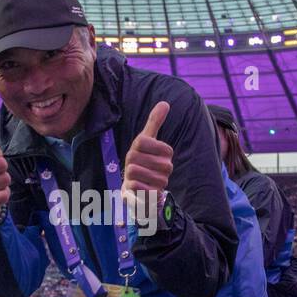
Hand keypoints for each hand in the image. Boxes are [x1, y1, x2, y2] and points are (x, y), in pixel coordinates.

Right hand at [123, 101, 172, 215]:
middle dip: (165, 171)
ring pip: (160, 179)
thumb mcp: (149, 140)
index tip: (163, 155)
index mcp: (138, 144)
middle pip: (165, 166)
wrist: (131, 188)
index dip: (167, 153)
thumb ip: (155, 122)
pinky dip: (154, 193)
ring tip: (154, 181)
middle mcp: (131, 157)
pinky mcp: (129, 191)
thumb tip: (164, 103)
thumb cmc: (144, 161)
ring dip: (161, 183)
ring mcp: (129, 174)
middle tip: (158, 171)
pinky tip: (150, 190)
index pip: (165, 148)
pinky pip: (150, 191)